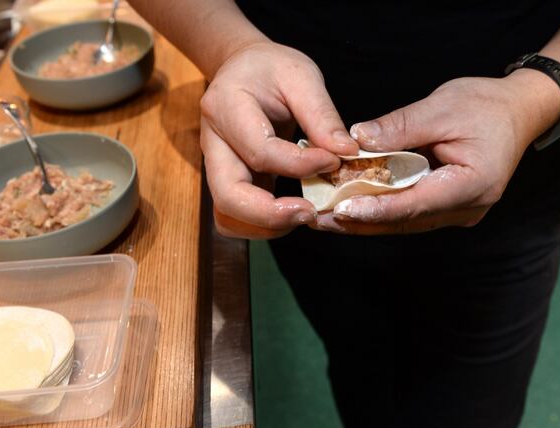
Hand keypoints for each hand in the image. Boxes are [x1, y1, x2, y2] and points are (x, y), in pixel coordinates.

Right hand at [200, 42, 358, 238]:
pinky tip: (292, 211)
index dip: (300, 165)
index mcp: (225, 107)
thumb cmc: (271, 69)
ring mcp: (216, 167)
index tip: (335, 161)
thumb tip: (346, 153)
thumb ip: (322, 115)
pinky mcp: (228, 181)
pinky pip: (235, 218)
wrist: (243, 69)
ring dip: (265, 226)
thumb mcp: (301, 76)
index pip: (261, 151)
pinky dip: (261, 226)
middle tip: (311, 212)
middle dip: (271, 214)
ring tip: (304, 213)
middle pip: (228, 196)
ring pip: (227, 216)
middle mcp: (212, 142)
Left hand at [312, 70, 559, 234]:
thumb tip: (357, 141)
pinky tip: (351, 207)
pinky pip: (411, 213)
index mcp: (473, 184)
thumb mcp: (442, 107)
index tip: (341, 211)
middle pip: (406, 221)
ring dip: (366, 220)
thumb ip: (400, 128)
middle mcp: (468, 208)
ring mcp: (460, 212)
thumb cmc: (486, 105)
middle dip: (361, 221)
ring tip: (325, 218)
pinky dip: (381, 210)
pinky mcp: (450, 207)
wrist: (519, 112)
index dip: (376, 209)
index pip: (416, 204)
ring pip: (405, 222)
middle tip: (318, 219)